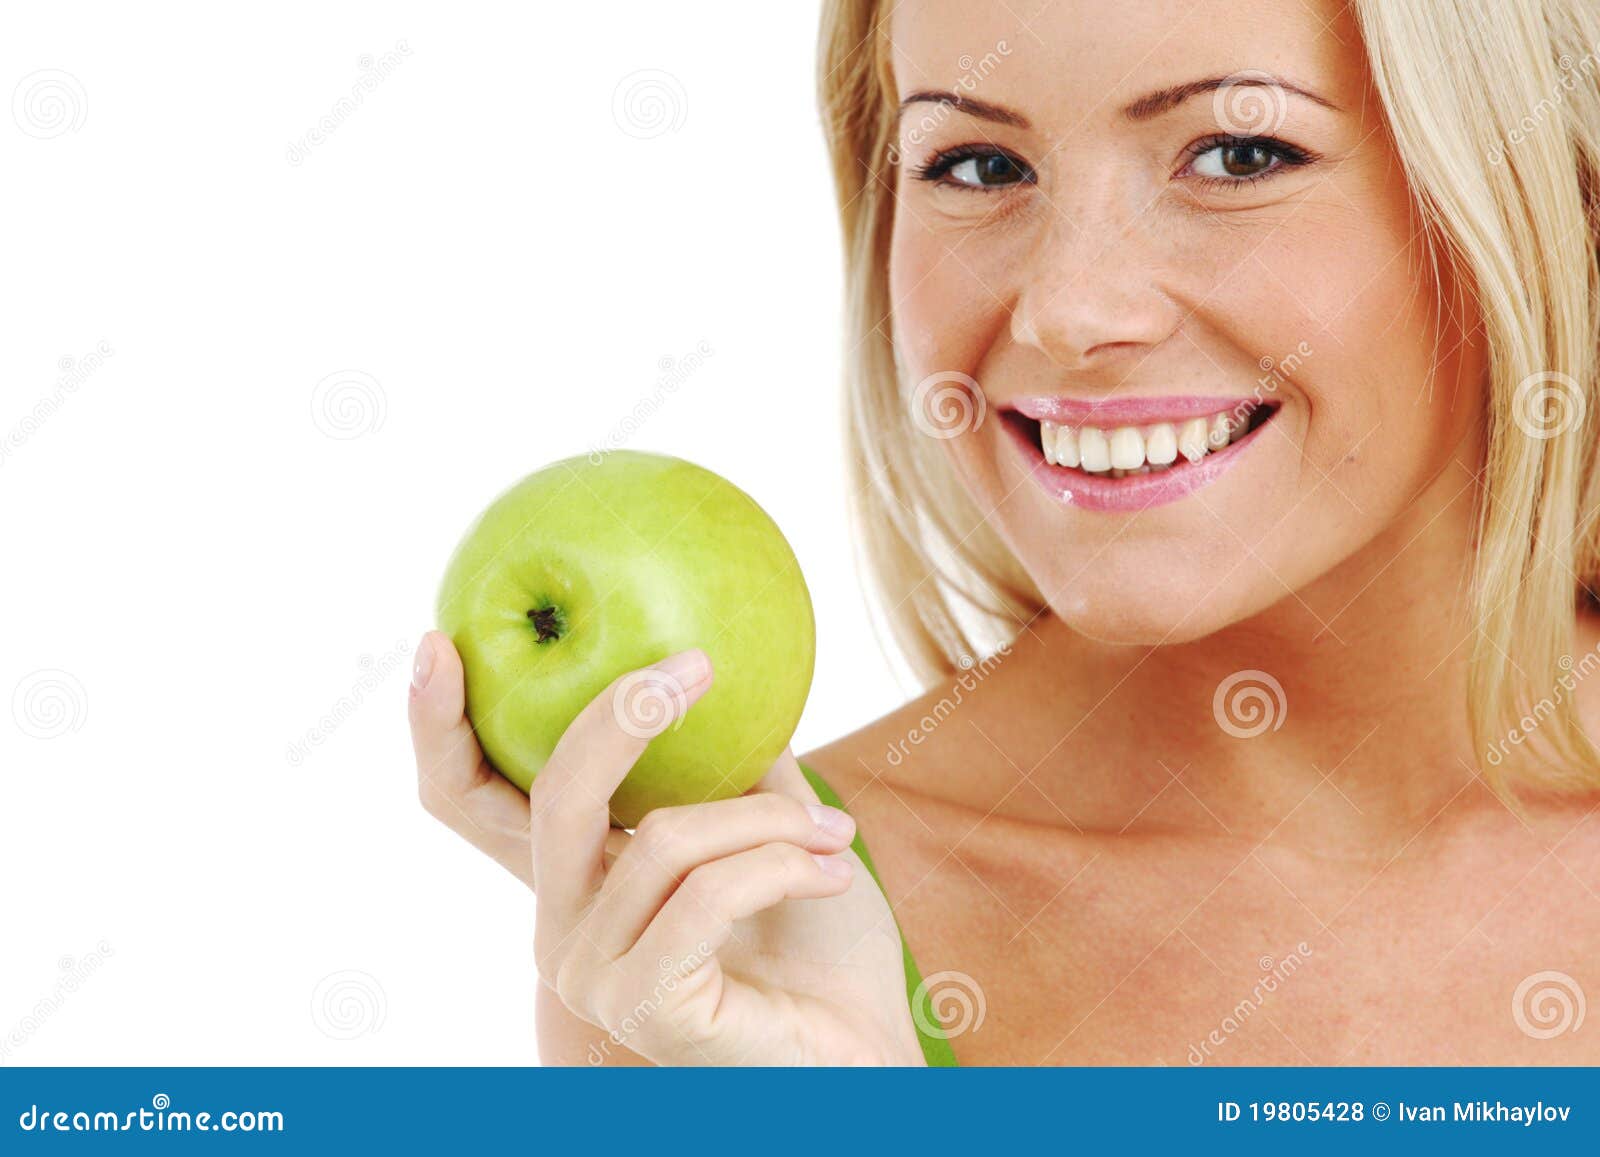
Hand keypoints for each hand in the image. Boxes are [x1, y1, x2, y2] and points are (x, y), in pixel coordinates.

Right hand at [409, 631, 924, 1064]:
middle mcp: (562, 928)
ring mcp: (592, 974)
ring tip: (835, 832)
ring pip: (663, 840)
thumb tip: (713, 656)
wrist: (866, 1047)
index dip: (436, 724)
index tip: (437, 641)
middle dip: (622, 716)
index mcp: (574, 880)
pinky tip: (833, 873)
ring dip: (769, 821)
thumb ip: (728, 757)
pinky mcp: (641, 1008)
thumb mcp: (769, 823)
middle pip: (554, 793)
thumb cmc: (818, 943)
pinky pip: (707, 895)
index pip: (468, 801)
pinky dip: (782, 867)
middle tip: (694, 667)